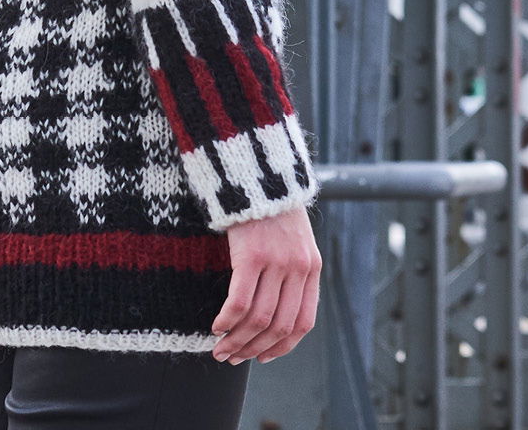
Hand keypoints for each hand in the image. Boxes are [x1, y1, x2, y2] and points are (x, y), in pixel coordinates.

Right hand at [211, 205, 321, 365]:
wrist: (258, 169)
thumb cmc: (270, 205)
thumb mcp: (293, 238)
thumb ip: (291, 269)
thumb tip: (273, 309)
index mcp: (312, 268)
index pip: (303, 324)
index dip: (282, 347)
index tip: (263, 357)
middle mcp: (299, 268)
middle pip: (278, 326)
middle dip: (254, 350)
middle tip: (233, 358)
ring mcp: (277, 262)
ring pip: (258, 319)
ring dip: (237, 341)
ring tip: (220, 349)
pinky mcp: (251, 254)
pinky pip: (239, 302)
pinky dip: (227, 321)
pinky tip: (216, 326)